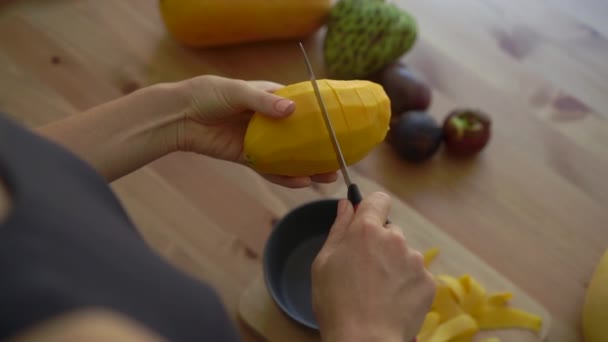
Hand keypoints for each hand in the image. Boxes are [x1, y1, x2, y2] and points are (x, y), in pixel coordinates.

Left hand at [178, 75, 337, 187]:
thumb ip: (263, 102)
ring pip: (290, 157)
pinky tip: (301, 182)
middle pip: (302, 137)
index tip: (343, 128)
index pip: (304, 108)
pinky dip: (285, 177)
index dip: (323, 118)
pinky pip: (271, 169)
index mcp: (273, 99)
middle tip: (341, 161)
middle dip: (321, 149)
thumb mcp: (237, 92)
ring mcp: (261, 141)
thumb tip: (291, 110)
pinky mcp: (248, 158)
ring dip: (308, 167)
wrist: (180, 116)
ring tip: (328, 177)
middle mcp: (271, 121)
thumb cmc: (208, 94)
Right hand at [311, 192, 435, 341]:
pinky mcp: (428, 281)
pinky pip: (416, 275)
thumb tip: (346, 204)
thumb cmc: (336, 303)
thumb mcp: (324, 262)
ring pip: (403, 254)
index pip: (378, 200)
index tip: (365, 220)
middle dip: (379, 244)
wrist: (364, 340)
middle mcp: (395, 239)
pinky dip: (406, 284)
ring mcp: (414, 260)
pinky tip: (392, 301)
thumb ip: (338, 228)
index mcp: (367, 230)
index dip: (372, 208)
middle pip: (389, 231)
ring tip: (378, 291)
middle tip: (365, 271)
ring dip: (394, 265)